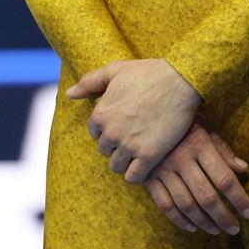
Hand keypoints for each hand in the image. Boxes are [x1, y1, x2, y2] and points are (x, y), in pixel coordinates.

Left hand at [66, 58, 201, 183]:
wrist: (178, 81)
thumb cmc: (147, 73)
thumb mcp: (115, 70)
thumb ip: (90, 82)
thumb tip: (70, 94)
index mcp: (100, 114)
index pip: (95, 132)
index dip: (108, 128)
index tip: (123, 123)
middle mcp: (111, 133)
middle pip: (105, 150)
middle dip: (116, 145)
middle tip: (133, 135)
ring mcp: (129, 146)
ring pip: (117, 166)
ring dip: (125, 160)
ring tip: (138, 150)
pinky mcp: (148, 156)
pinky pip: (133, 177)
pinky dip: (137, 174)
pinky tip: (145, 163)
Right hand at [145, 123, 248, 235]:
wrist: (147, 111)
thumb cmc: (184, 121)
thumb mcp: (206, 128)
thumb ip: (223, 150)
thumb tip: (244, 169)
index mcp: (200, 145)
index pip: (224, 179)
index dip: (239, 199)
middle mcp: (182, 159)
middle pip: (206, 197)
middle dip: (223, 217)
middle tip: (235, 229)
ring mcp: (163, 169)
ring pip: (186, 204)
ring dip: (203, 222)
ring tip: (216, 230)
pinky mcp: (149, 176)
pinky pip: (165, 204)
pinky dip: (179, 219)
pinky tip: (191, 226)